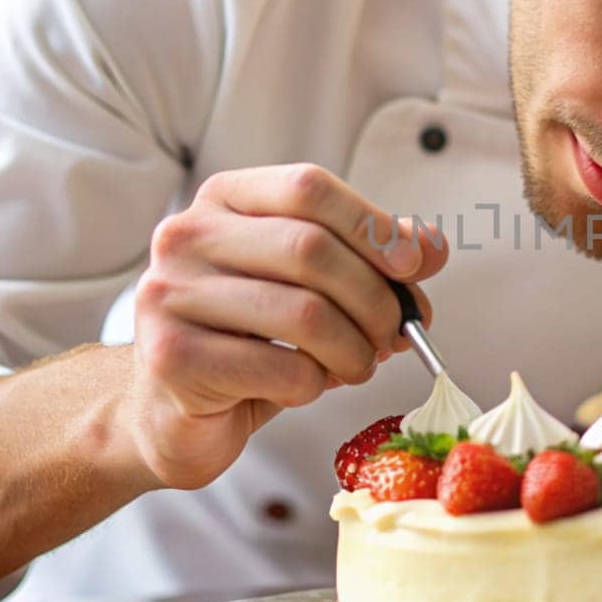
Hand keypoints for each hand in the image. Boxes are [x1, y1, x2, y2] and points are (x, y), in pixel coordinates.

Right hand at [124, 163, 447, 488]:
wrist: (175, 413)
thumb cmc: (250, 340)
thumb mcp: (312, 287)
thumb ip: (368, 259)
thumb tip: (430, 249)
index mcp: (224, 200)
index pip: (309, 188)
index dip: (372, 226)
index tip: (411, 266)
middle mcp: (187, 235)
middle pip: (311, 249)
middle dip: (374, 298)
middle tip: (397, 332)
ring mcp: (171, 295)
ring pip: (304, 313)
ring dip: (355, 349)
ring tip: (360, 364)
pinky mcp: (173, 358)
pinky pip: (282, 370)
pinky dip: (316, 385)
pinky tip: (306, 387)